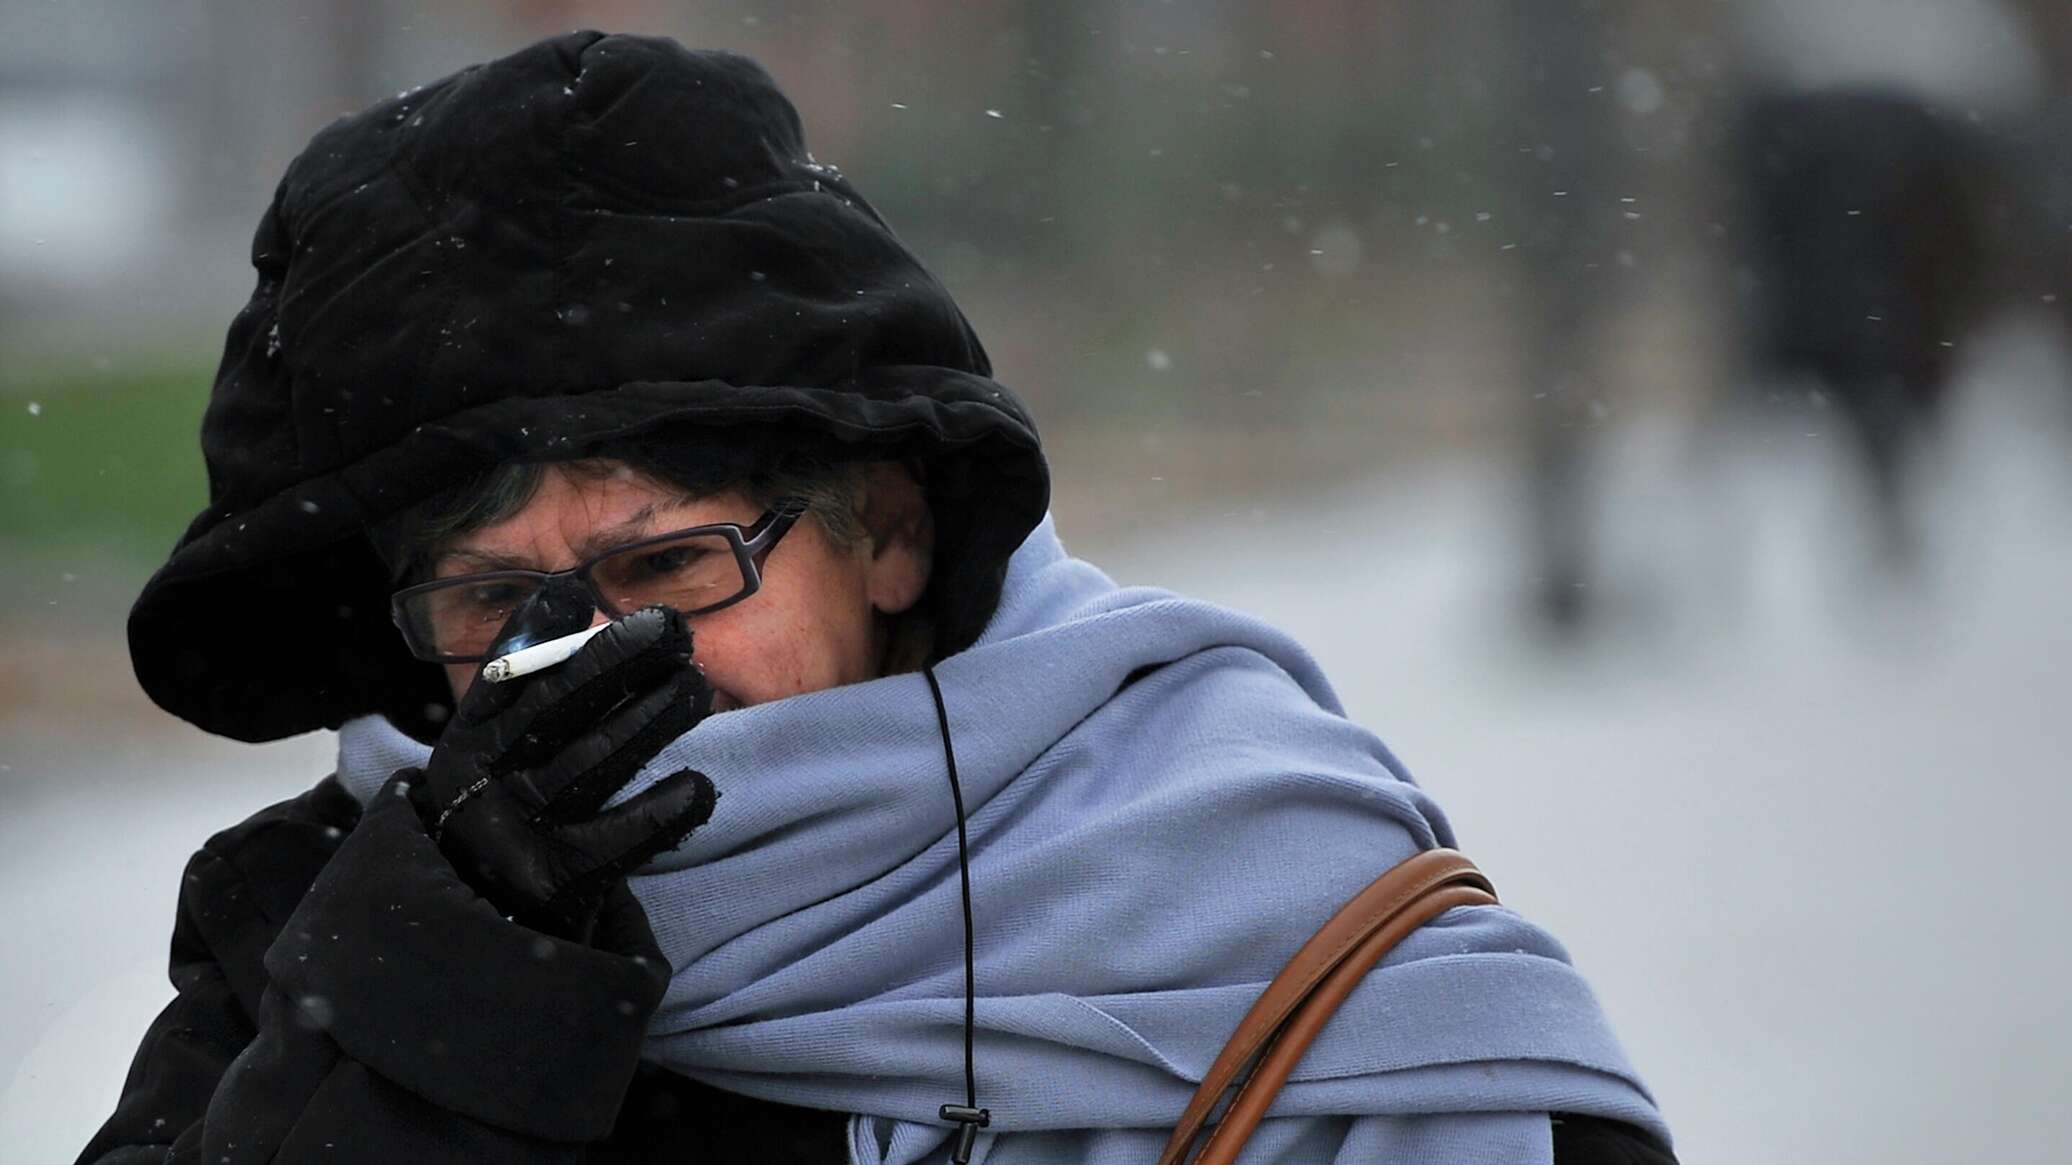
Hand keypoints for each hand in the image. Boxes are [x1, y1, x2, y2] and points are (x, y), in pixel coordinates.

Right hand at [407, 606, 716, 940]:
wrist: (484, 931)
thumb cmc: (514, 810)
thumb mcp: (502, 740)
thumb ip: (530, 667)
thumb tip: (566, 588)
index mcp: (468, 741)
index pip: (507, 676)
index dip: (548, 635)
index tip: (588, 596)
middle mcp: (483, 784)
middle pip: (554, 711)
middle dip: (616, 663)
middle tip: (674, 633)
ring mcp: (516, 835)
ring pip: (593, 764)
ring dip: (650, 719)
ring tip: (695, 689)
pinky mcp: (555, 886)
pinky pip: (618, 842)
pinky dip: (663, 813)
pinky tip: (699, 786)